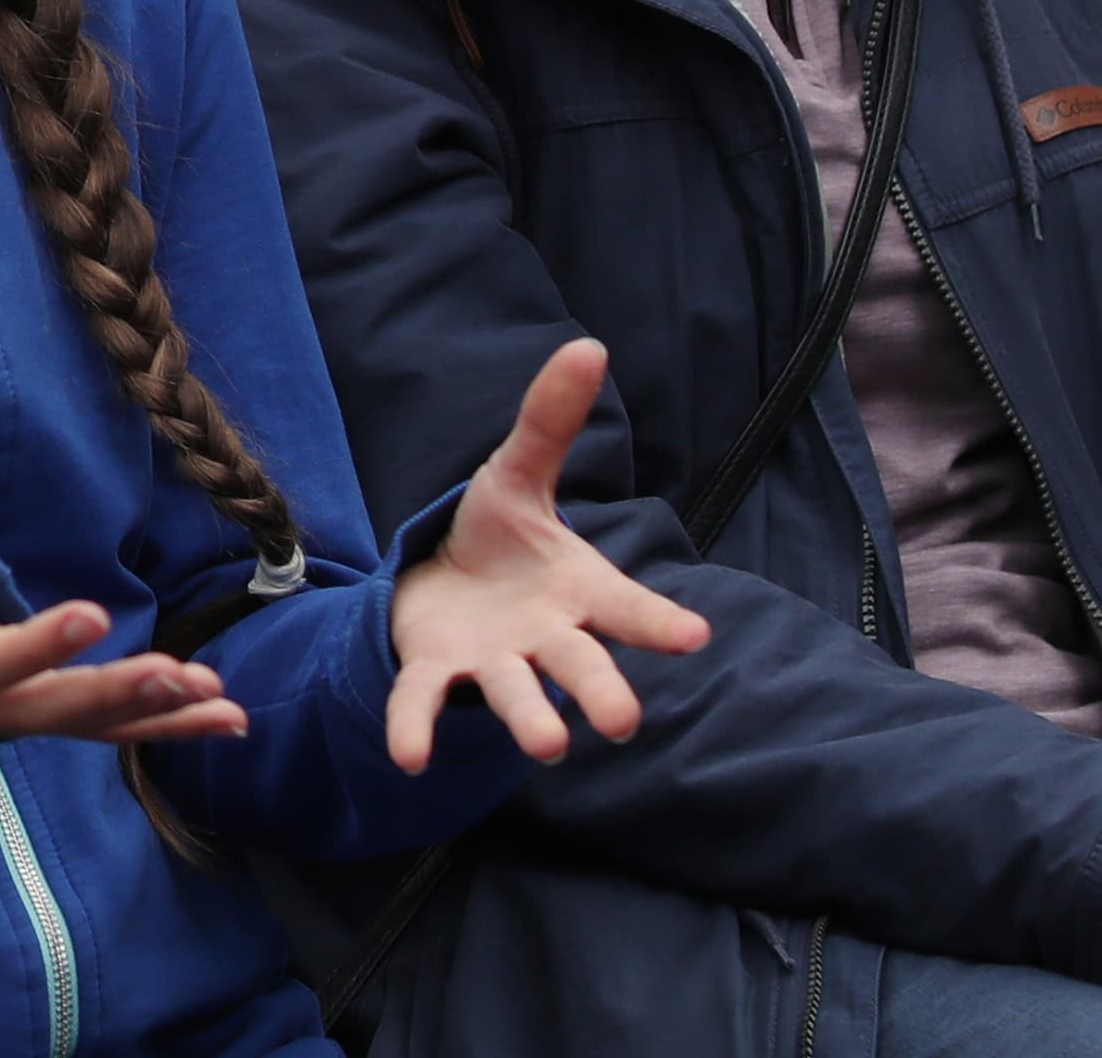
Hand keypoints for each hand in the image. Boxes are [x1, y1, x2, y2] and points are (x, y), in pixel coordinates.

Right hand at [0, 480, 247, 742]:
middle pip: (56, 709)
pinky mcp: (48, 710)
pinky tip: (227, 718)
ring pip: (94, 725)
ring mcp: (20, 714)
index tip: (94, 613)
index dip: (41, 645)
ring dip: (161, 716)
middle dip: (120, 694)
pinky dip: (170, 724)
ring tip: (223, 705)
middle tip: (181, 675)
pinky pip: (111, 726)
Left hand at [385, 339, 712, 771]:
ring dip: (531, 718)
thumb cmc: (497, 536)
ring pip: (517, 694)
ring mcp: (494, 661)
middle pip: (580, 664)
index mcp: (576, 590)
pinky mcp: (438, 672)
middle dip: (601, 689)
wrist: (440, 581)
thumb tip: (587, 344)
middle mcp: (544, 636)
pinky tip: (408, 758)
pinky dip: (416, 727)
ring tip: (551, 745)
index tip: (694, 637)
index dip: (658, 623)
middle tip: (621, 721)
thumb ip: (549, 420)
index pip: (627, 608)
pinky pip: (426, 703)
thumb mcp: (517, 473)